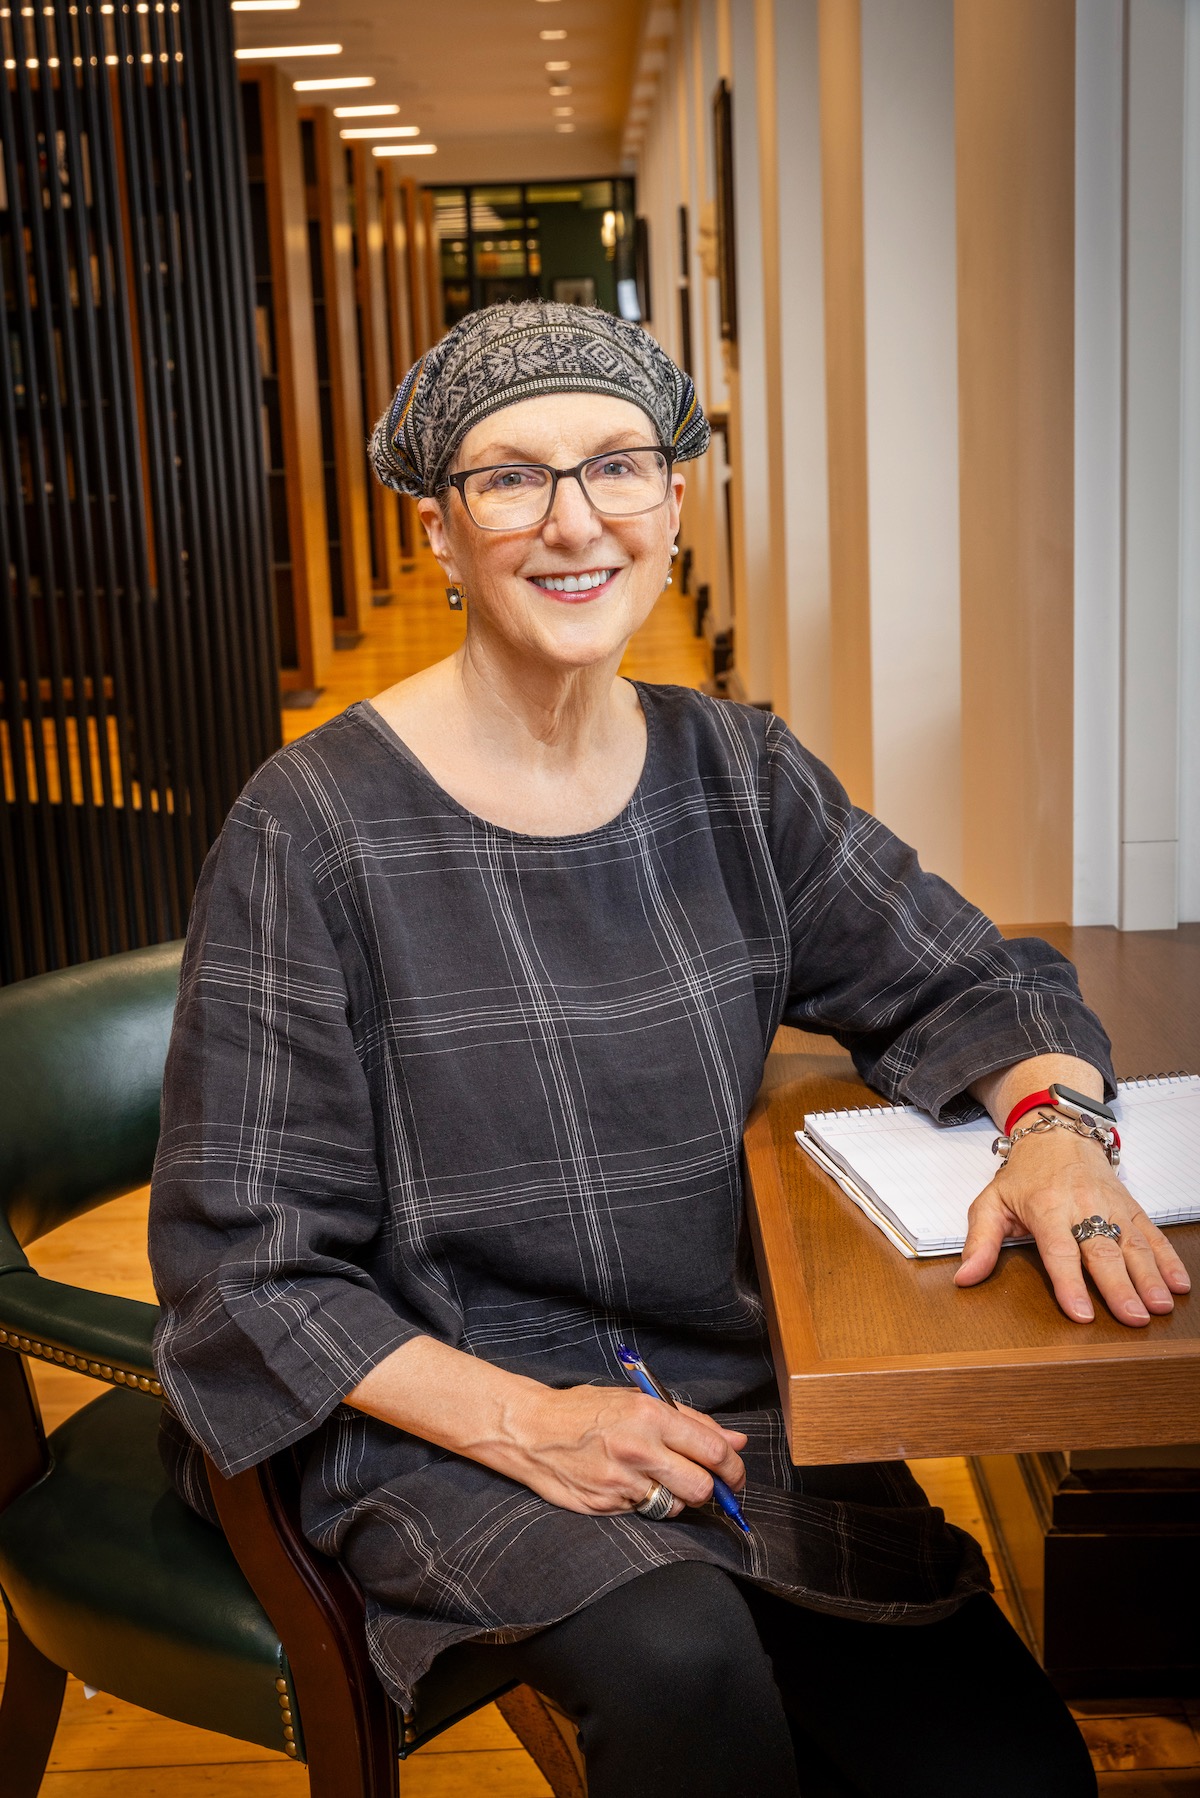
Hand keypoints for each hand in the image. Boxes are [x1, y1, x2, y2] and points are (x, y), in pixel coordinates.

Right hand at [500, 1383, 746, 1517]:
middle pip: (701, 1487)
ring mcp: (621, 1481)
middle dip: (710, 1490)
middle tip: (704, 1485)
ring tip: (656, 1479)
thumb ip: (691, 1421)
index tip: (736, 1476)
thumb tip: (736, 1441)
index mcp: (651, 1415)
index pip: (712, 1450)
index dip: (734, 1468)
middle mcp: (639, 1449)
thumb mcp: (638, 1401)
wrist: (531, 1430)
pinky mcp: (607, 1505)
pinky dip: (644, 1504)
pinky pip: (644, 1513)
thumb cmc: (586, 1410)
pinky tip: (625, 1485)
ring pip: (676, 1506)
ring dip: (676, 1499)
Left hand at [955, 1123, 1190, 1325]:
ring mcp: (1111, 1206)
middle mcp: (1083, 1207)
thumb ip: (979, 1242)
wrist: (1058, 1133)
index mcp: (1046, 1208)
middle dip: (1120, 1287)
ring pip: (1133, 1244)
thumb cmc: (1024, 1175)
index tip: (1082, 1313)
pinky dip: (1168, 1258)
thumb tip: (965, 1278)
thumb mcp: (991, 1202)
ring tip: (1159, 1306)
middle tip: (1134, 1318)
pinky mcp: (1130, 1206)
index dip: (1070, 1283)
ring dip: (1150, 1276)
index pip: (1059, 1251)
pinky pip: (1152, 1234)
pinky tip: (1179, 1283)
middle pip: (1103, 1251)